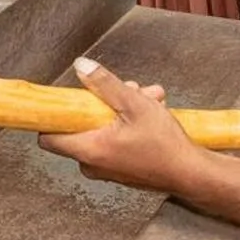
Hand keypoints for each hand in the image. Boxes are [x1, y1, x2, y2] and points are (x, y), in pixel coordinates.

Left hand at [39, 57, 203, 193]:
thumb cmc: (164, 145)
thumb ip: (104, 83)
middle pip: (83, 125)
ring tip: (149, 98)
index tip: (64, 99)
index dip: (54, 115)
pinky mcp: (121, 169)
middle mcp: (93, 164)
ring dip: (123, 109)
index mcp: (89, 150)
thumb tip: (81, 66)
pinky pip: (115, 140)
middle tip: (130, 90)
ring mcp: (107, 169)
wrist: (191, 173)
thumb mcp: (134, 104)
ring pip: (103, 129)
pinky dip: (129, 124)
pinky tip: (152, 111)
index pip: (48, 137)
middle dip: (105, 102)